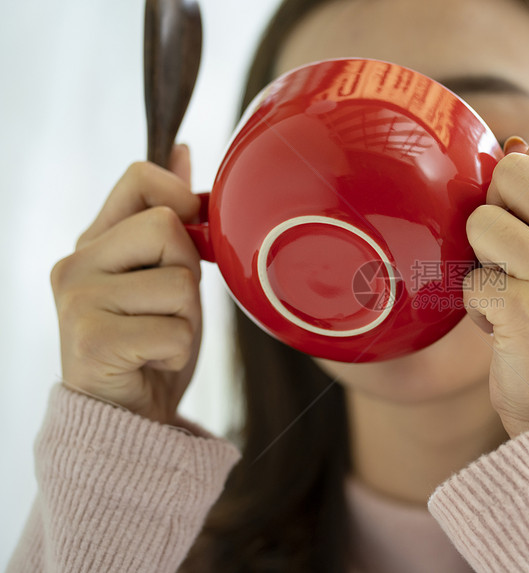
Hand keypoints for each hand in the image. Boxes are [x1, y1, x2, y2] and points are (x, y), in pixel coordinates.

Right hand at [50, 146, 202, 423]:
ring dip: (187, 319)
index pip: (140, 177)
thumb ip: (167, 215)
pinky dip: (178, 352)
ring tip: (158, 338)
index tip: (188, 239)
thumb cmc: (151, 341)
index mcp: (94, 241)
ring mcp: (78, 301)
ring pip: (178, 283)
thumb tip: (181, 149)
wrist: (126, 416)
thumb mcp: (163, 272)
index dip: (182, 200)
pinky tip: (152, 362)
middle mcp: (76, 263)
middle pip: (166, 227)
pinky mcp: (92, 342)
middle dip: (187, 273)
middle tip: (166, 310)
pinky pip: (174, 331)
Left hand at [464, 133, 528, 436]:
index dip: (519, 175)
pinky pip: (469, 280)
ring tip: (505, 289)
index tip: (525, 219)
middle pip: (513, 170)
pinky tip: (500, 326)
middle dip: (494, 209)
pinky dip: (474, 305)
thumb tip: (514, 140)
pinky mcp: (525, 311)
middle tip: (507, 253)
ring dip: (480, 259)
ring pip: (483, 221)